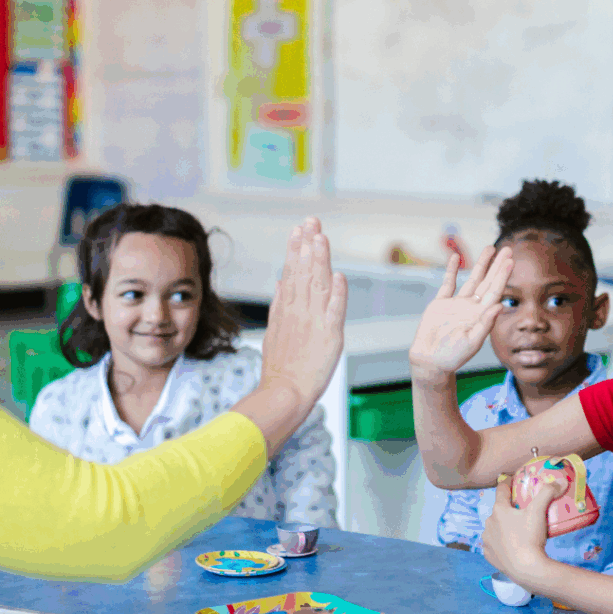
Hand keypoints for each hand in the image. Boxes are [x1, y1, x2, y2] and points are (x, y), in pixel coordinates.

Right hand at [258, 218, 346, 416]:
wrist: (285, 393)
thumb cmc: (280, 368)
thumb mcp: (273, 332)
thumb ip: (279, 306)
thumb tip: (280, 283)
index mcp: (287, 310)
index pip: (293, 273)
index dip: (296, 249)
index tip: (298, 229)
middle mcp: (300, 312)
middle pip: (304, 272)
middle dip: (307, 244)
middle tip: (311, 220)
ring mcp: (314, 322)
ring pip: (318, 285)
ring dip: (320, 261)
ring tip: (321, 238)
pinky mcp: (330, 336)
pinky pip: (334, 312)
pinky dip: (337, 294)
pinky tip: (338, 276)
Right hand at [409, 246, 513, 379]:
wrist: (430, 361)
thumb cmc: (452, 356)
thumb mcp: (472, 342)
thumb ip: (486, 323)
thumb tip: (500, 305)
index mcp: (481, 315)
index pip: (495, 291)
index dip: (503, 276)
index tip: (510, 261)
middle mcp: (471, 307)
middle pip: (488, 281)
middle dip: (497, 265)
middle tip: (508, 248)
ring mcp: (456, 304)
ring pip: (472, 279)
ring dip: (481, 264)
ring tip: (490, 248)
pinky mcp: (441, 304)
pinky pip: (448, 284)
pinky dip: (451, 271)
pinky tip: (456, 258)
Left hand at [481, 477, 564, 582]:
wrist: (526, 569)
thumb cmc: (530, 537)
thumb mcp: (539, 512)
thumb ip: (548, 493)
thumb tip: (560, 481)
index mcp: (499, 510)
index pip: (501, 490)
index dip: (507, 484)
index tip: (512, 481)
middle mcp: (489, 522)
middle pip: (498, 511)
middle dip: (508, 510)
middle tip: (522, 513)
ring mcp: (487, 540)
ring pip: (494, 528)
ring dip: (502, 527)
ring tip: (517, 533)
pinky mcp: (488, 554)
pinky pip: (493, 545)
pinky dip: (500, 544)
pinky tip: (510, 547)